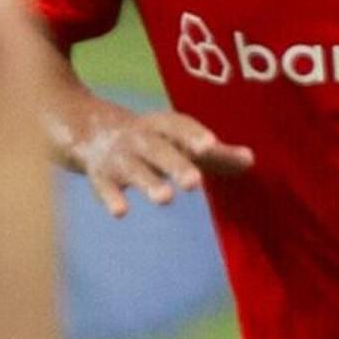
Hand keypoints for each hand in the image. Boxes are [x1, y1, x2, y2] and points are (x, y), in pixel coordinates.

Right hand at [59, 95, 251, 216]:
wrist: (86, 127)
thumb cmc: (151, 140)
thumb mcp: (180, 142)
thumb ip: (216, 155)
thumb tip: (251, 161)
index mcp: (162, 127)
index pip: (179, 125)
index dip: (194, 134)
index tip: (211, 146)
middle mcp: (140, 138)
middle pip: (158, 149)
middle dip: (176, 164)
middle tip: (196, 183)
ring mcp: (118, 156)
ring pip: (134, 168)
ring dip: (148, 182)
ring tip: (166, 199)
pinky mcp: (100, 174)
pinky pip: (104, 186)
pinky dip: (111, 198)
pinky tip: (121, 212)